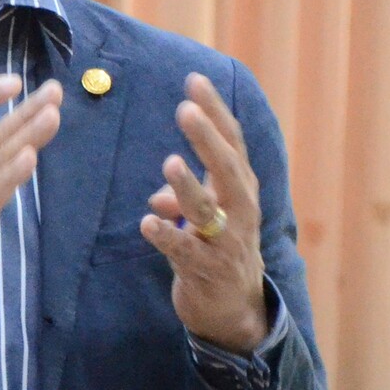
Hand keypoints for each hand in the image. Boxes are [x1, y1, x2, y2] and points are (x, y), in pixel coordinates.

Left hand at [140, 73, 269, 352]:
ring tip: (169, 163)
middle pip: (227, 168)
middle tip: (186, 110)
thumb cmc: (220, 248)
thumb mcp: (208, 214)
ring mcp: (226, 243)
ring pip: (208, 210)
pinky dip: (166, 235)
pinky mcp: (207, 271)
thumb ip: (184, 194)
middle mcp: (240, 211)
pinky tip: (147, 224)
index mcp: (241, 189)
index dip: (215, 111)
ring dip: (187, 187)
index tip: (194, 80)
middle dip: (207, 139)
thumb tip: (158, 195)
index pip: (232, 142)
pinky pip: (184, 251)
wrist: (235, 309)